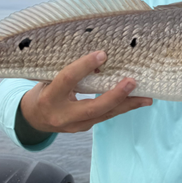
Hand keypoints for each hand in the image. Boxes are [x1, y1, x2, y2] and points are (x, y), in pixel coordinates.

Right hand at [19, 51, 151, 139]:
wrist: (34, 118)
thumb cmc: (44, 91)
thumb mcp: (49, 79)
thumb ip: (71, 73)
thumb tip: (101, 60)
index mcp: (49, 97)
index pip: (68, 80)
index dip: (84, 67)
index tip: (102, 54)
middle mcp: (62, 115)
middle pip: (92, 108)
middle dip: (115, 95)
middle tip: (132, 82)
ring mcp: (75, 125)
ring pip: (104, 115)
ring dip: (127, 105)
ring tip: (147, 98)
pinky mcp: (84, 128)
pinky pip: (105, 116)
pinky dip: (122, 107)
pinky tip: (138, 101)